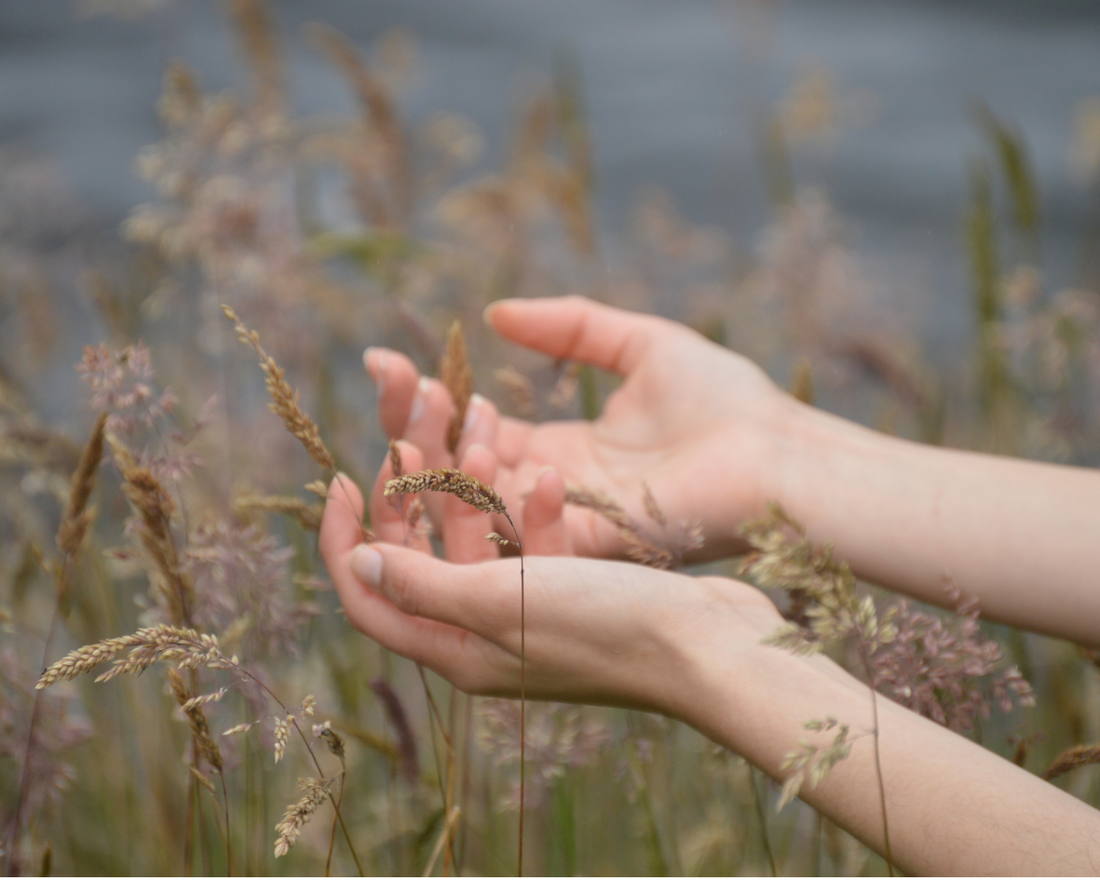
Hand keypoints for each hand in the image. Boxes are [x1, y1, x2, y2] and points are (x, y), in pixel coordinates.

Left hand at [318, 443, 784, 714]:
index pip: (369, 594)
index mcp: (455, 648)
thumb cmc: (605, 629)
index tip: (344, 473)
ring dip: (476, 482)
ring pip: (480, 534)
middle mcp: (483, 633)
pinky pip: (532, 538)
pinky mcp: (572, 589)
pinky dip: (532, 505)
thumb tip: (354, 559)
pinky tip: (547, 472)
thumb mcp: (500, 601)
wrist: (709, 646)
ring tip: (481, 420)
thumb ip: (421, 581)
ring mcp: (530, 611)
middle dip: (417, 486)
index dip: (342, 536)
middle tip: (417, 421)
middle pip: (423, 552)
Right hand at [366, 295, 798, 560]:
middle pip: (462, 465)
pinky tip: (441, 447)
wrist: (780, 455)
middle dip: (415, 420)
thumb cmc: (726, 403)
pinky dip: (471, 495)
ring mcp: (562, 525)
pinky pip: (506, 533)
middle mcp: (552, 493)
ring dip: (432, 457)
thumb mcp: (640, 344)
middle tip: (380, 373)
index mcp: (565, 449)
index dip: (430, 397)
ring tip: (402, 405)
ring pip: (472, 503)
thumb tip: (494, 314)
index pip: (477, 429)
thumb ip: (570, 326)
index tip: (384, 358)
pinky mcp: (579, 549)